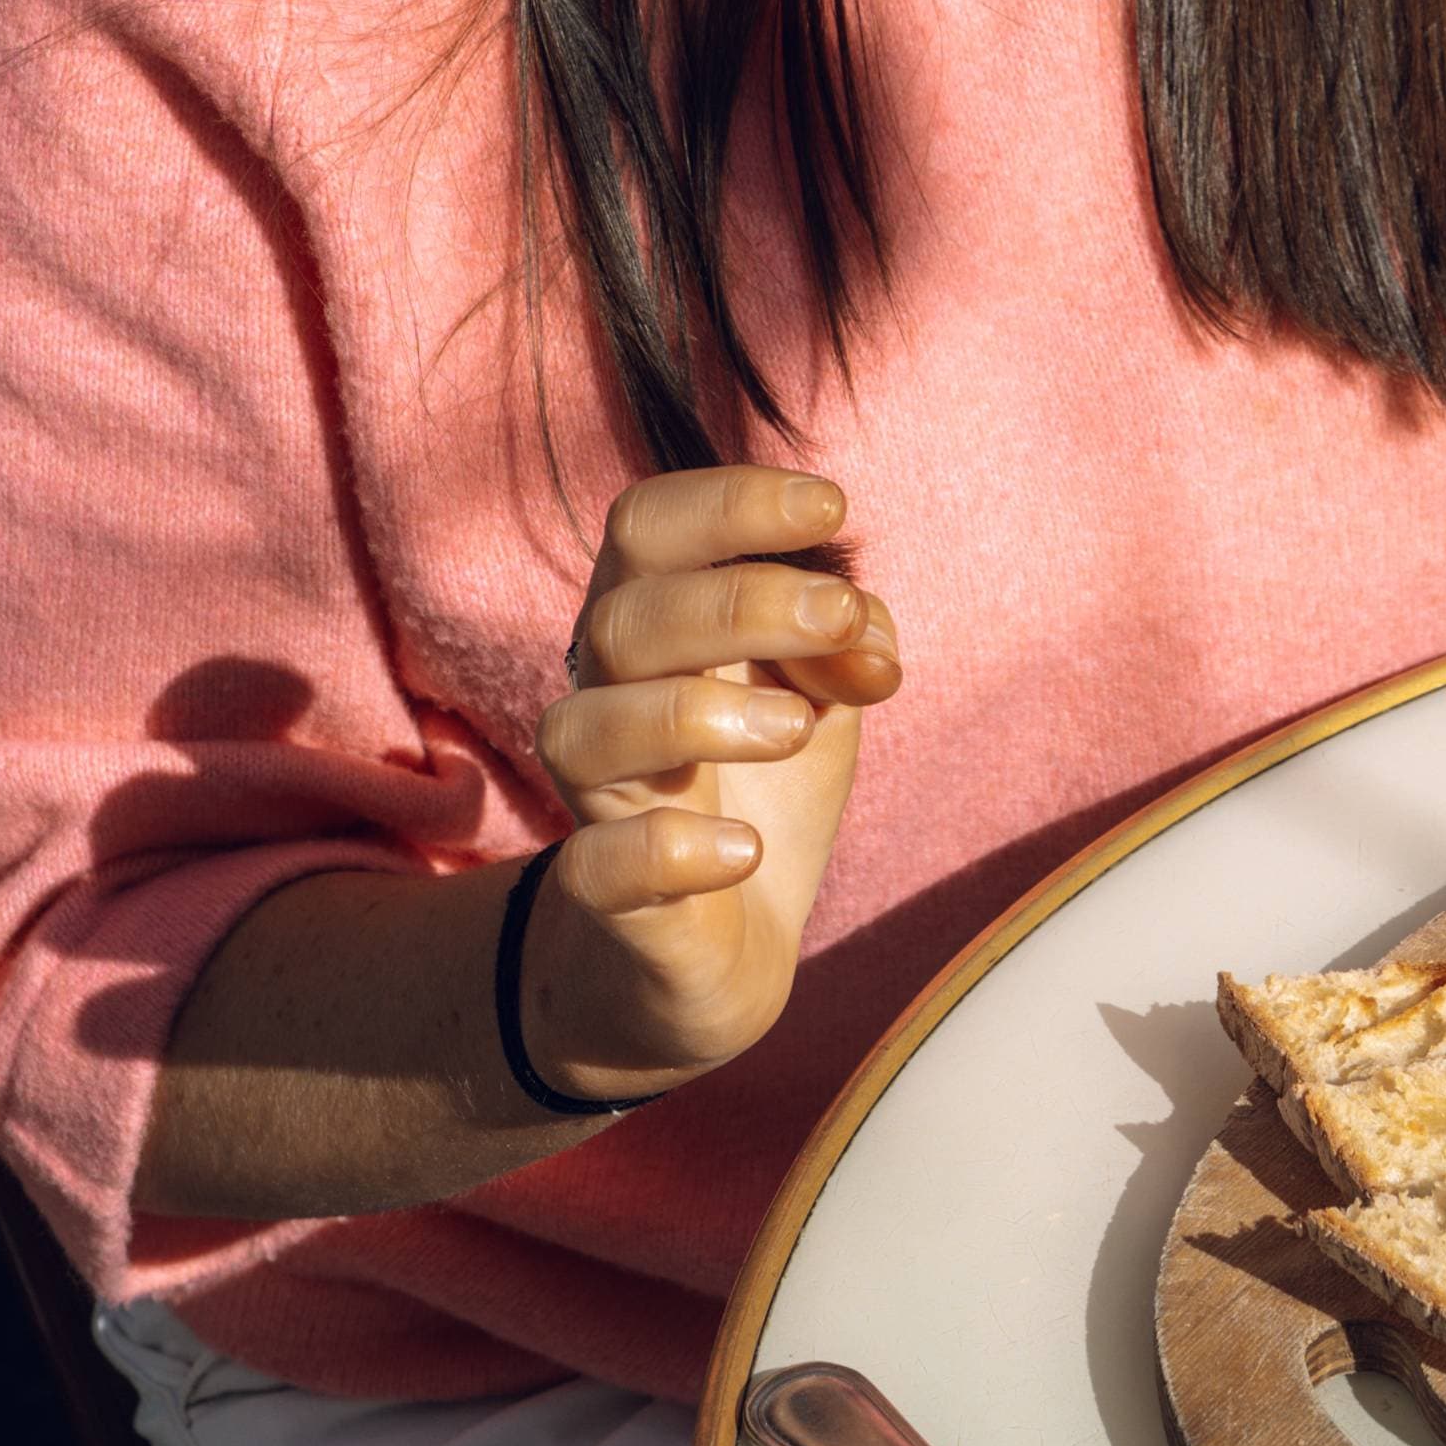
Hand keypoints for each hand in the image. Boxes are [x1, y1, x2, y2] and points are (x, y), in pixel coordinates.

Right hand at [524, 466, 898, 1102]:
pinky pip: (598, 865)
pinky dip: (670, 850)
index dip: (730, 500)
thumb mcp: (826, 695)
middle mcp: (607, 697)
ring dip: (696, 713)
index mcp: (653, 624)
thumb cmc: (766, 787)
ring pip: (585, 728)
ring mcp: (598, 800)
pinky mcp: (606, 899)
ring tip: (798, 728)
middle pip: (627, 616)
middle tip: (840, 618)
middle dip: (741, 601)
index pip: (648, 524)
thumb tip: (860, 623)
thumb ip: (846, 637)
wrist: (724, 945)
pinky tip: (746, 849)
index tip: (832, 508)